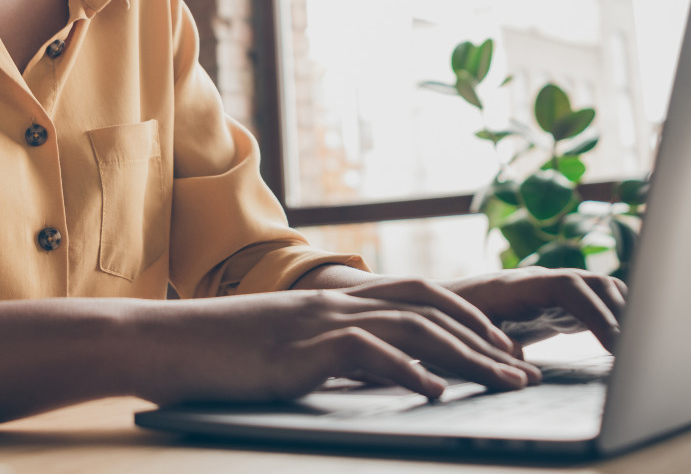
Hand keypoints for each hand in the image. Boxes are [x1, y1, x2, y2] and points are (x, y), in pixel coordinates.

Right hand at [129, 277, 542, 404]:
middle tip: (525, 372)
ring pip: (415, 329)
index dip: (469, 318)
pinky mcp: (303, 349)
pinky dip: (409, 373)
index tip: (504, 348)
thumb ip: (329, 354)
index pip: (421, 296)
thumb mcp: (286, 349)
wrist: (165, 342)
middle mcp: (338, 302)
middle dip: (486, 341)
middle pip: (432, 311)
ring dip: (468, 359)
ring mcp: (322, 322)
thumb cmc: (219, 354)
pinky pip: (369, 355)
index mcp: (336, 300)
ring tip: (504, 386)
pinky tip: (437, 394)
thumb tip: (369, 376)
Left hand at [446, 267, 628, 349]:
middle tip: (639, 352)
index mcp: (517, 286)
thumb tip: (520, 365)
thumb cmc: (445, 323)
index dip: (596, 312)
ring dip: (624, 313)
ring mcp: (553, 292)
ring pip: (601, 290)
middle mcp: (540, 282)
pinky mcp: (558, 307)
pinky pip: (597, 304)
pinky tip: (627, 345)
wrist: (435, 309)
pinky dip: (617, 318)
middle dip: (622, 313)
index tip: (615, 343)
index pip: (568, 287)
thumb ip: (492, 349)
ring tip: (641, 348)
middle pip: (594, 283)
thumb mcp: (463, 336)